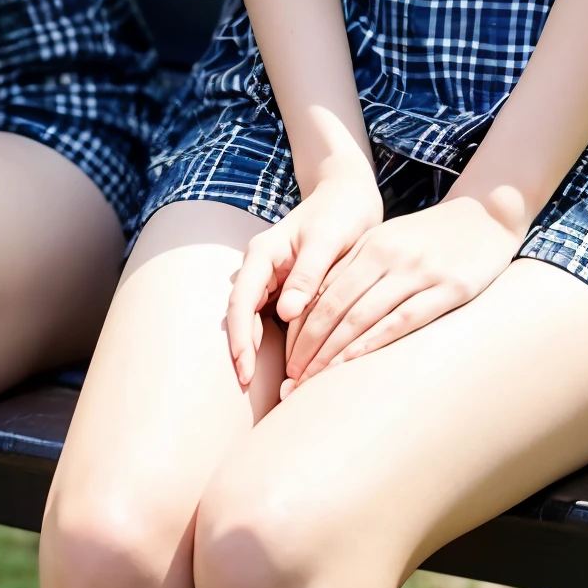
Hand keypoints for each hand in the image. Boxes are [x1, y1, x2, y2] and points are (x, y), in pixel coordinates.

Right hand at [226, 165, 383, 389]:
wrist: (348, 197)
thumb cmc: (339, 214)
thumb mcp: (326, 240)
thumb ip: (307, 273)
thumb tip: (286, 312)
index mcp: (263, 254)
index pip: (241, 301)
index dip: (240, 337)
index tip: (244, 370)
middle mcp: (261, 269)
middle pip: (241, 315)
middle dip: (241, 352)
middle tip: (246, 390)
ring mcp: (271, 281)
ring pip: (254, 321)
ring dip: (255, 352)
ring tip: (260, 390)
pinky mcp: (285, 291)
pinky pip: (272, 321)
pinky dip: (274, 345)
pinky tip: (285, 369)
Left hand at [281, 194, 525, 392]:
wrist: (486, 215)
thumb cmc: (432, 237)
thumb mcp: (389, 242)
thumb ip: (358, 269)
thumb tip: (320, 309)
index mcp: (369, 245)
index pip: (322, 292)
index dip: (299, 329)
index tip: (284, 361)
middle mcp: (387, 256)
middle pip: (334, 307)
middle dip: (308, 346)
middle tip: (290, 381)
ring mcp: (417, 272)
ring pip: (362, 316)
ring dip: (332, 353)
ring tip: (312, 382)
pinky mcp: (448, 288)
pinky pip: (403, 319)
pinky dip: (374, 342)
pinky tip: (354, 363)